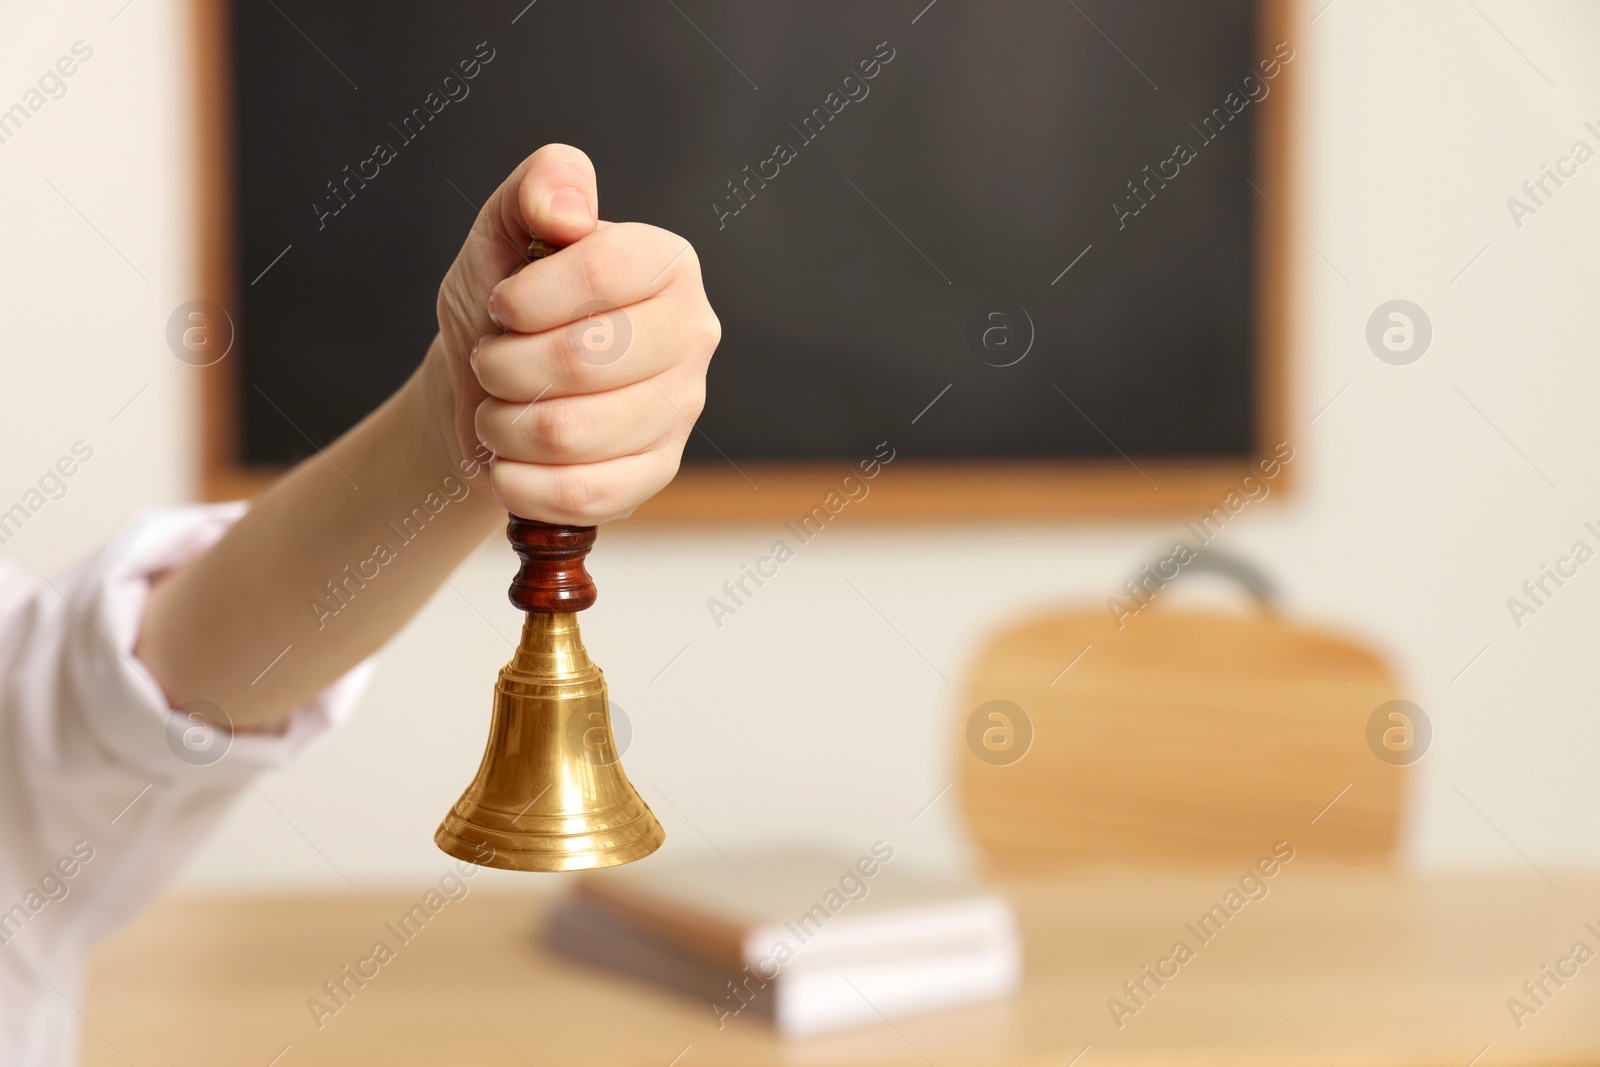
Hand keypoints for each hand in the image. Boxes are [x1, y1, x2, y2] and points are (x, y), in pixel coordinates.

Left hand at [425, 145, 719, 523]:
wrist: (491, 391)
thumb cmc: (505, 305)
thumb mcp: (503, 230)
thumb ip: (539, 186)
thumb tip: (567, 212)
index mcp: (666, 262)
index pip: (604, 270)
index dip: (527, 297)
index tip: (500, 306)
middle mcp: (691, 333)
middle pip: (586, 358)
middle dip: (505, 367)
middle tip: (491, 364)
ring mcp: (682, 409)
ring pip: (573, 432)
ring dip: (503, 426)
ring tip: (499, 409)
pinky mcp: (657, 472)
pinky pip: (582, 492)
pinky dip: (520, 482)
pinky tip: (510, 462)